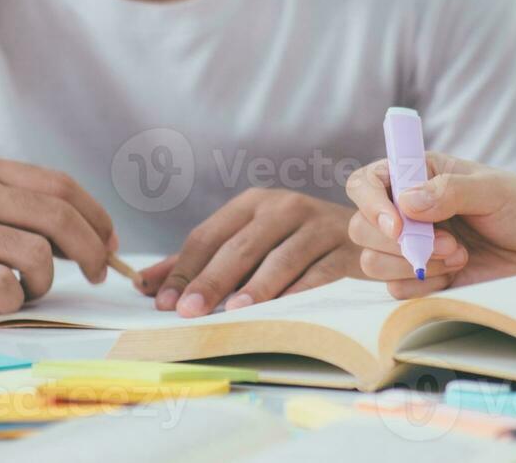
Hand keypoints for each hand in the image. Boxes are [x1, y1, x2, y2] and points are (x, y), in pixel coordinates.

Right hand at [0, 156, 116, 317]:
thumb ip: (15, 209)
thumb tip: (86, 236)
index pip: (59, 186)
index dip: (95, 215)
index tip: (109, 241)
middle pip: (57, 217)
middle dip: (91, 249)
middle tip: (96, 274)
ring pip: (36, 254)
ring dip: (44, 280)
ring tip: (27, 289)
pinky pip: (3, 286)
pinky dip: (13, 300)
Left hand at [137, 189, 357, 316]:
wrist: (369, 231)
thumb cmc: (295, 243)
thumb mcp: (250, 242)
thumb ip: (200, 261)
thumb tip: (146, 283)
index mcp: (253, 203)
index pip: (209, 235)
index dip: (184, 268)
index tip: (163, 301)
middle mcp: (283, 207)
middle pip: (239, 247)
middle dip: (211, 280)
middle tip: (188, 311)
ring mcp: (316, 226)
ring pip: (279, 259)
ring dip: (256, 287)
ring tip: (233, 312)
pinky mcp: (345, 249)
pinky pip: (318, 274)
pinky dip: (299, 293)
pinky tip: (283, 311)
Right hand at [346, 153, 515, 298]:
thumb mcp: (492, 190)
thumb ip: (448, 191)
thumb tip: (405, 201)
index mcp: (417, 175)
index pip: (365, 183)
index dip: (370, 203)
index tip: (397, 225)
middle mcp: (406, 209)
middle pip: (362, 227)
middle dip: (400, 242)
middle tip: (449, 243)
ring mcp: (413, 245)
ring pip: (373, 261)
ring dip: (415, 265)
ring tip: (458, 255)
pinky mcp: (423, 278)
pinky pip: (396, 289)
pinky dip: (423, 285)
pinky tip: (456, 272)